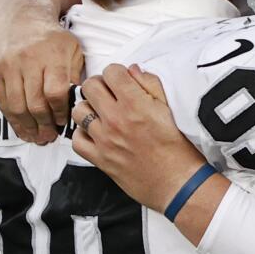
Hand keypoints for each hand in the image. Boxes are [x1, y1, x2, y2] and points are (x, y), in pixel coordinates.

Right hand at [0, 8, 82, 144]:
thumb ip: (74, 76)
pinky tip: (21, 129)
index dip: (60, 112)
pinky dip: (11, 119)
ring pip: (16, 105)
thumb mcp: (72, 50)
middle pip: (35, 102)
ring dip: (27, 126)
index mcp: (53, 55)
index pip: (55, 93)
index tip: (64, 123)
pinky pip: (2, 100)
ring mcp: (8, 65)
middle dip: (43, 125)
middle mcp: (28, 60)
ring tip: (36, 138)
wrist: (20, 15)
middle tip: (50, 138)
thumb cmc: (53, 38)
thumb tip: (78, 105)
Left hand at [71, 64, 207, 212]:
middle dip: (100, 85)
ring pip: (78, 110)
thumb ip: (151, 85)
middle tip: (109, 93)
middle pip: (90, 86)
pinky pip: (77, 140)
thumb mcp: (170, 109)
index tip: (120, 79)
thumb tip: (134, 71)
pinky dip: (82, 134)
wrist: (177, 182)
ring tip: (100, 113)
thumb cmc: (177, 150)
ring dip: (88, 108)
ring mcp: (105, 139)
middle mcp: (116, 119)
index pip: (111, 72)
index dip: (116, 73)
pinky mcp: (100, 158)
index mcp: (136, 104)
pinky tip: (95, 133)